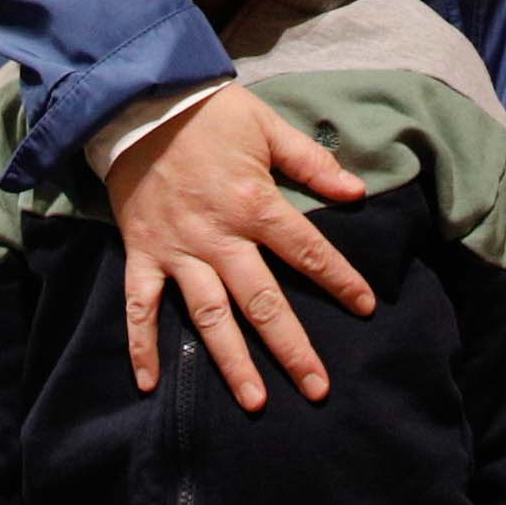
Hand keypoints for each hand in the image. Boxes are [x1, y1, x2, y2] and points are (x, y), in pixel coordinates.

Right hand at [106, 82, 373, 411]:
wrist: (141, 103)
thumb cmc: (210, 114)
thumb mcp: (267, 127)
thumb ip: (312, 162)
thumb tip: (356, 191)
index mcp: (254, 203)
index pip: (307, 250)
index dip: (339, 280)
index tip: (366, 308)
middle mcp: (219, 236)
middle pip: (262, 301)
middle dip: (292, 347)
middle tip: (317, 388)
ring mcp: (178, 251)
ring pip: (209, 316)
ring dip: (232, 361)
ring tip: (255, 401)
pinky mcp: (143, 254)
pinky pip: (139, 307)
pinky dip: (141, 346)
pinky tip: (149, 384)